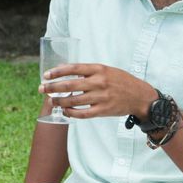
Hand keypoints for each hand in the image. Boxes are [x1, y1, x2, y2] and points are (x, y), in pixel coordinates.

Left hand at [41, 63, 155, 119]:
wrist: (140, 96)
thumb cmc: (120, 81)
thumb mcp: (106, 70)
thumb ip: (88, 71)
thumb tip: (64, 70)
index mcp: (99, 69)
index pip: (73, 68)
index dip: (57, 72)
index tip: (46, 75)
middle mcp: (99, 82)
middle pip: (70, 85)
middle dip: (52, 87)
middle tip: (42, 89)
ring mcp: (101, 97)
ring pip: (74, 101)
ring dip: (59, 102)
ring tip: (51, 101)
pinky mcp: (103, 110)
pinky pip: (82, 113)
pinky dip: (71, 113)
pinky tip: (65, 111)